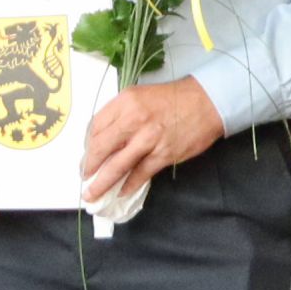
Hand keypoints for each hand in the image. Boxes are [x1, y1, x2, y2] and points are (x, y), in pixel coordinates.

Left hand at [79, 76, 225, 205]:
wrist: (206, 101)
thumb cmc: (172, 98)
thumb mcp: (139, 96)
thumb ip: (120, 114)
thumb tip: (102, 138)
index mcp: (125, 102)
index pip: (95, 126)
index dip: (87, 144)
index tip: (85, 154)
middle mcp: (134, 119)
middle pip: (101, 147)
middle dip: (88, 165)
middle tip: (84, 176)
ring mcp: (149, 139)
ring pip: (118, 165)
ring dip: (102, 183)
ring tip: (92, 193)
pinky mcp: (164, 154)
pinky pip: (140, 174)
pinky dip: (129, 185)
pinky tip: (121, 192)